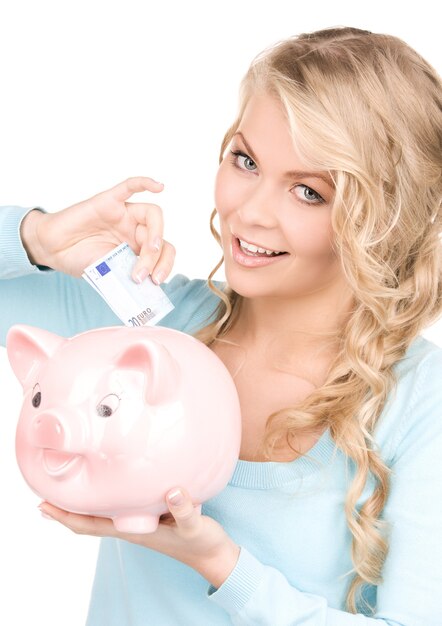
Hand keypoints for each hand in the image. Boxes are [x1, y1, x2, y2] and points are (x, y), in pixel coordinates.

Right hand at [20, 177, 174, 282]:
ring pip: (152, 214)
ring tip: (149, 251)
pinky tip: (159, 186)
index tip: (156, 282)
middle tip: (140, 276)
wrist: (53, 250)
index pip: (164, 251)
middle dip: (154, 258)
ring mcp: (123, 214)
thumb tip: (148, 286)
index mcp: (138, 247)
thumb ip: (128, 276)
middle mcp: (134, 229)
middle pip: (160, 237)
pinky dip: (144, 183)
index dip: (165, 266)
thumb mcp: (109, 275)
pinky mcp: (108, 201)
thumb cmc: (80, 260)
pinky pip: (129, 186)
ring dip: (156, 234)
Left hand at [39, 488, 240, 588]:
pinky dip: (106, 495)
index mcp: (132, 530)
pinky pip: (120, 505)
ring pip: (102, 511)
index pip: (89, 525)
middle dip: (66, 507)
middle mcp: (130, 526)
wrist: (213, 553)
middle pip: (88, 518)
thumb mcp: (193, 526)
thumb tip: (172, 491)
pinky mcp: (150, 514)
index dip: (65, 516)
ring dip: (83, 501)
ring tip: (69, 484)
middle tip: (45, 490)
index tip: (43, 506)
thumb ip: (184, 510)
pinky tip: (109, 482)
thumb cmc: (201, 542)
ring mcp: (138, 521)